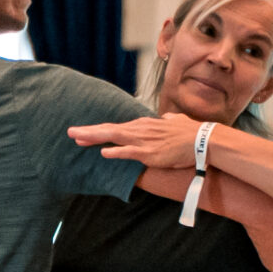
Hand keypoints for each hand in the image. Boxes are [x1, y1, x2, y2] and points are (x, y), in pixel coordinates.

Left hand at [67, 114, 211, 169]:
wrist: (202, 139)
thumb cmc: (190, 131)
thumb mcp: (176, 122)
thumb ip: (169, 120)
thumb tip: (168, 118)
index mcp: (144, 124)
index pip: (117, 127)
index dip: (99, 130)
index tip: (84, 133)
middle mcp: (140, 130)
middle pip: (109, 130)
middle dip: (88, 131)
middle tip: (70, 132)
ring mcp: (144, 141)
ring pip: (114, 137)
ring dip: (95, 138)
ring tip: (77, 139)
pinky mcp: (150, 153)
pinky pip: (129, 152)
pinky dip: (116, 152)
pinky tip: (103, 153)